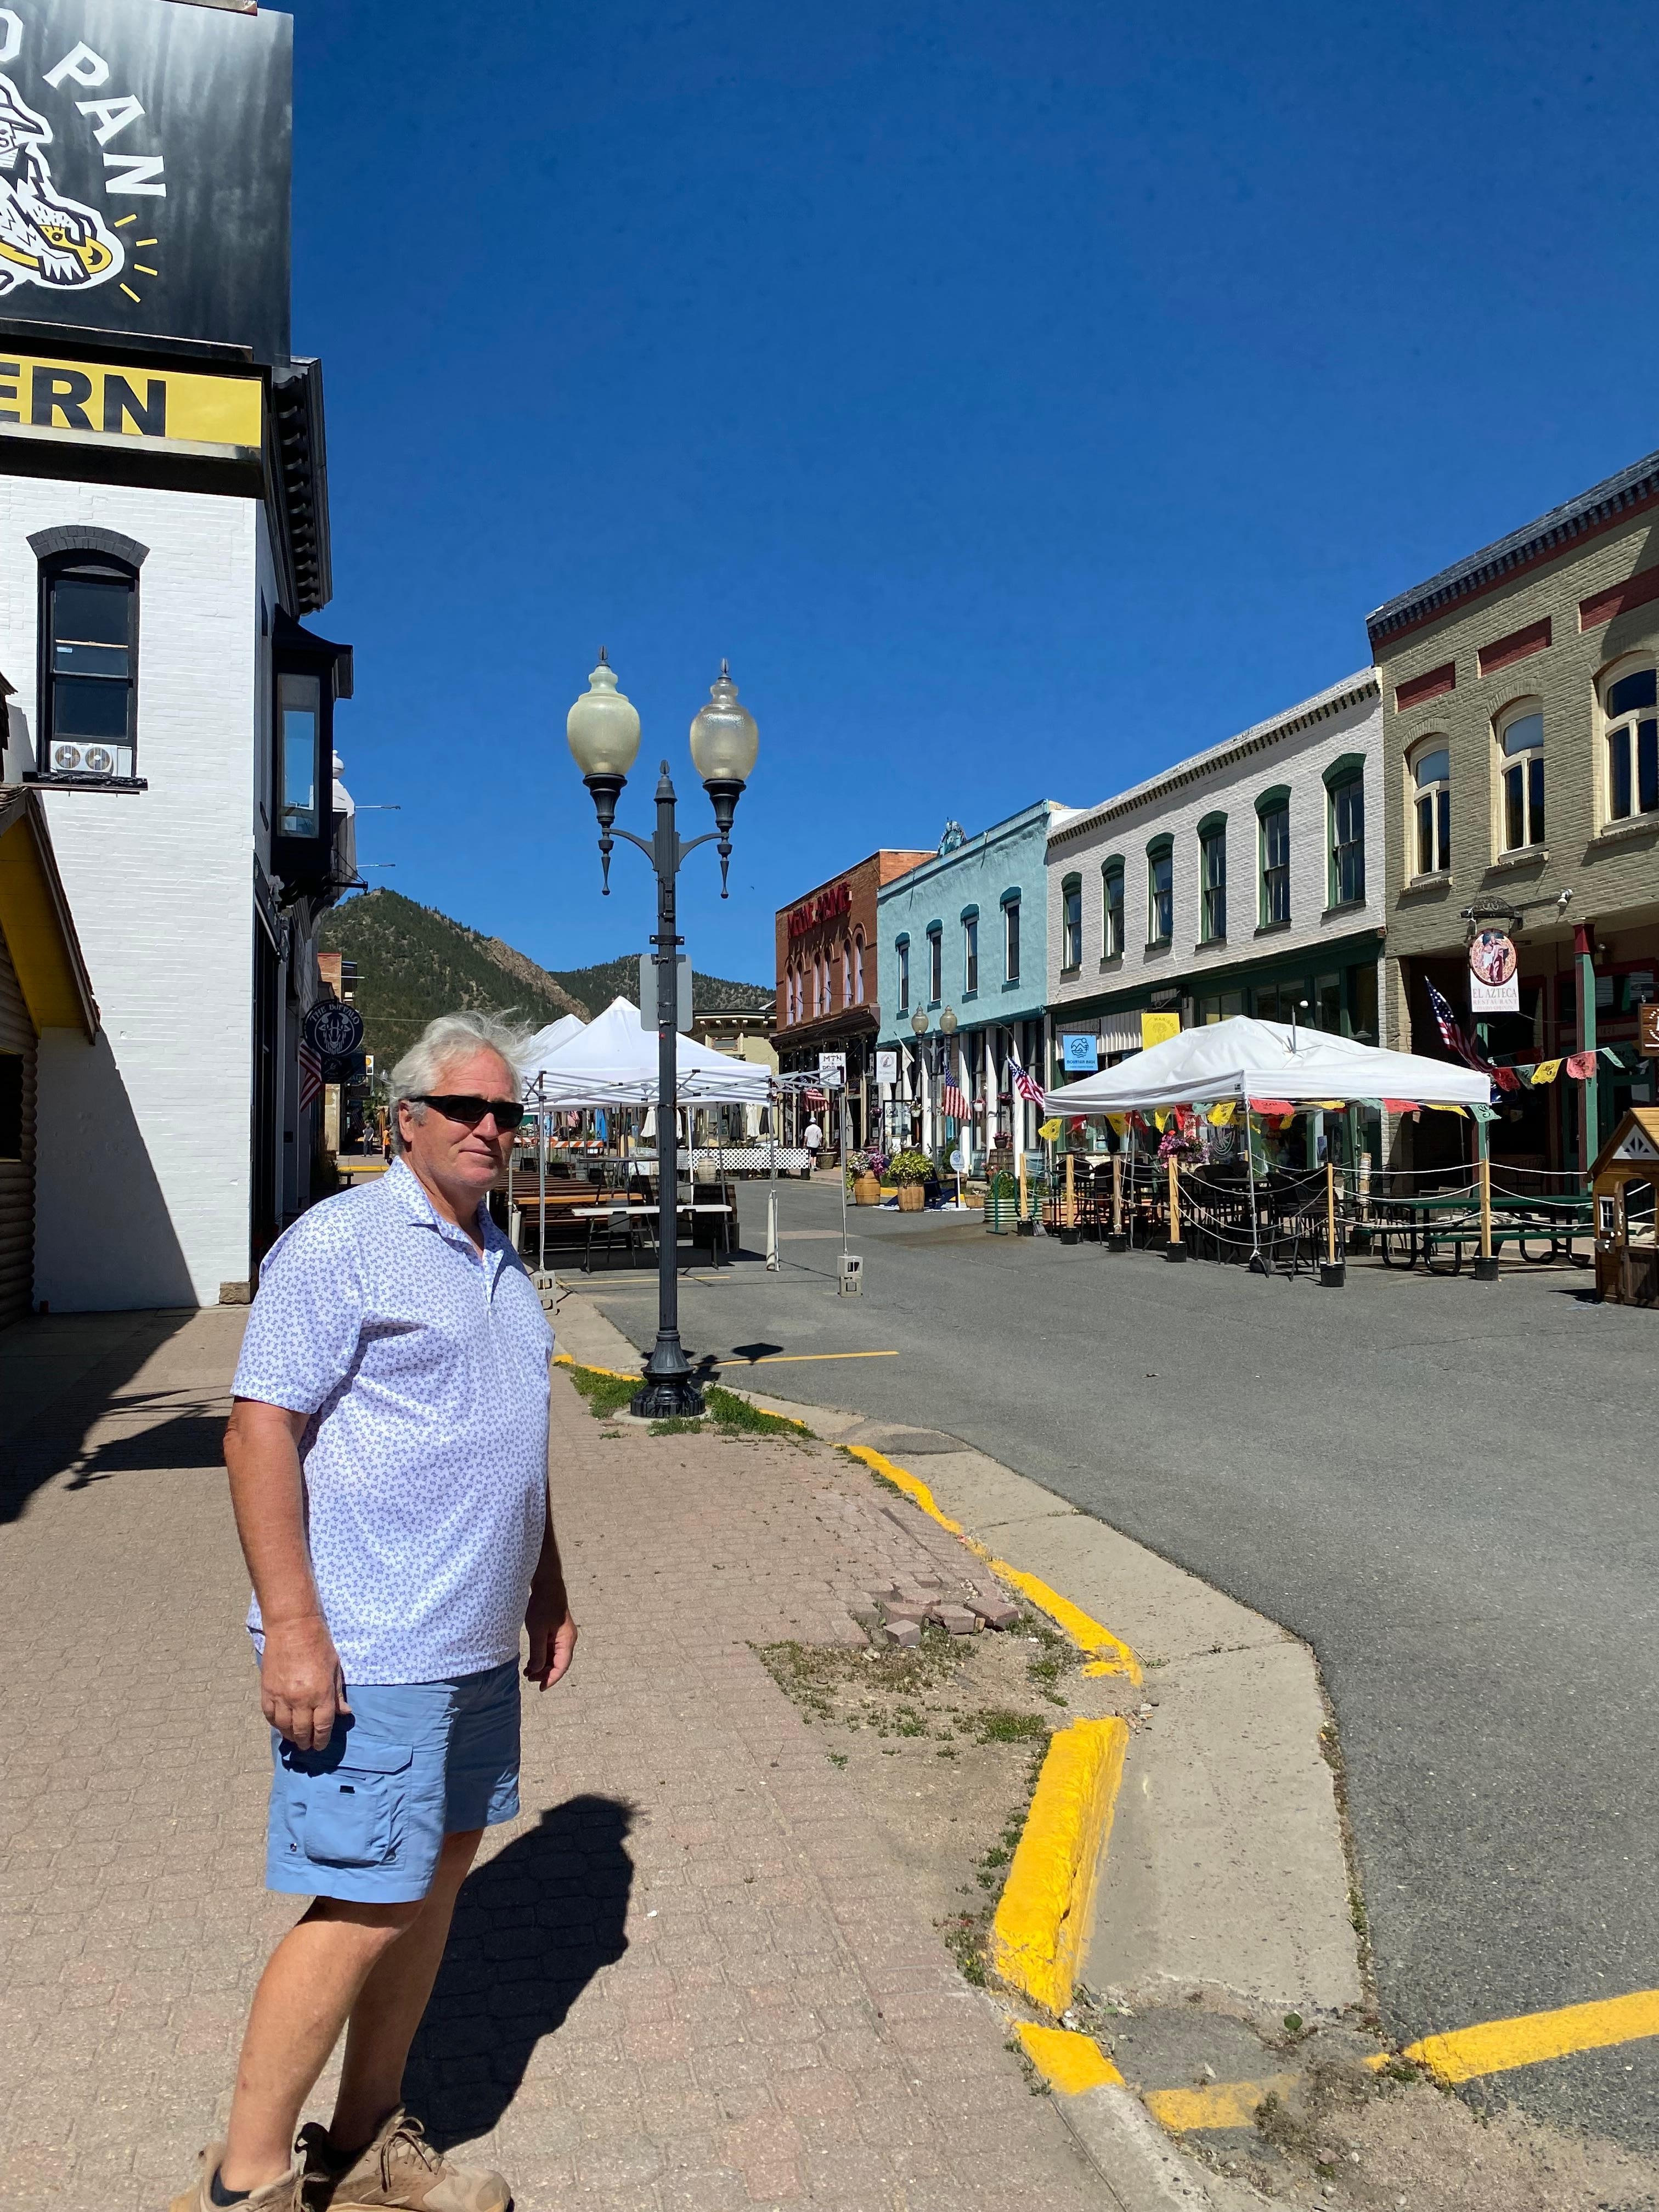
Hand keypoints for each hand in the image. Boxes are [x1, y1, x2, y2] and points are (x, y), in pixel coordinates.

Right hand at [260, 1616, 348, 1750]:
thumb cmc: (319, 1645)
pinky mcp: (267, 1691)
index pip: (322, 1726)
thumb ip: (337, 1693)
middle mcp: (301, 1699)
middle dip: (306, 1742)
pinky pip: (269, 1715)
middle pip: (302, 1731)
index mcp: (321, 1694)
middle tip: (307, 1746)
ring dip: (290, 1736)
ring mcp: (281, 1697)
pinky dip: (275, 1724)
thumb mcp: (335, 1668)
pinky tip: (280, 1726)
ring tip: (294, 1739)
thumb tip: (344, 1713)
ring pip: (284, 1727)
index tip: (321, 1745)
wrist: (292, 1628)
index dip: (322, 1739)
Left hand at [525, 1584, 576, 1690]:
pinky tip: (531, 1662)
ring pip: (554, 1657)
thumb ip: (538, 1652)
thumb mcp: (538, 1631)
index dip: (551, 1679)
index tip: (540, 1688)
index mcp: (567, 1640)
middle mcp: (568, 1639)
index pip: (561, 1666)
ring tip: (527, 1672)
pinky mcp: (556, 1631)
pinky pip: (551, 1649)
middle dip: (545, 1673)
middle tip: (529, 1678)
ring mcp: (562, 1635)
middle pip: (559, 1663)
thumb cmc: (543, 1605)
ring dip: (542, 1666)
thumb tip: (536, 1671)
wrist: (547, 1585)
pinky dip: (542, 1657)